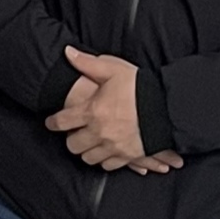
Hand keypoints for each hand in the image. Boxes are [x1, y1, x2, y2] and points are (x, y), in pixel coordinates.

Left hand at [49, 47, 158, 170]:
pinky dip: (105, 160)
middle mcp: (99, 132)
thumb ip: (88, 63)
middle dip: (72, 139)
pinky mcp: (127, 156)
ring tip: (91, 142)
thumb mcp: (114, 69)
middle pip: (73, 145)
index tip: (51, 123)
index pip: (62, 122)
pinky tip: (106, 151)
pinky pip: (108, 165)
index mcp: (92, 111)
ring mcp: (113, 147)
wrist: (168, 108)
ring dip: (88, 151)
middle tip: (75, 132)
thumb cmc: (140, 87)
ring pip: (89, 158)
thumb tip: (67, 53)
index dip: (53, 122)